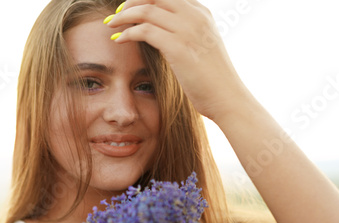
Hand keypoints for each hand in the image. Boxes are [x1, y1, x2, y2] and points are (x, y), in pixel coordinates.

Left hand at [107, 0, 251, 120]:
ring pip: (146, 10)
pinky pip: (144, 31)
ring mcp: (187, 30)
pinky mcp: (178, 48)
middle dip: (132, 1)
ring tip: (111, 24)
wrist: (227, 98)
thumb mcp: (202, 46)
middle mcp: (195, 16)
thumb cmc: (213, 79)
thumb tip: (163, 34)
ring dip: (123, 16)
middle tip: (117, 15)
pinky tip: (118, 39)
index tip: (130, 7)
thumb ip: (185, 34)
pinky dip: (127, 33)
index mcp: (201, 13)